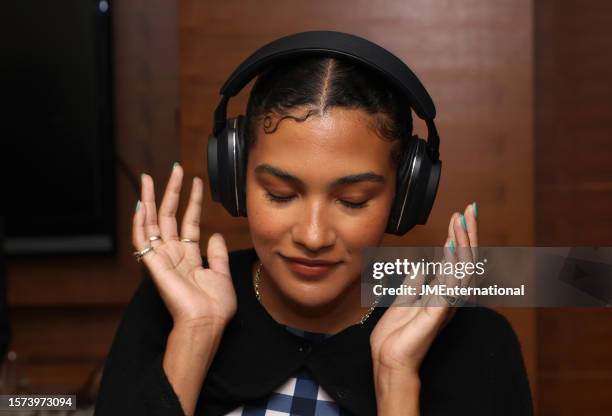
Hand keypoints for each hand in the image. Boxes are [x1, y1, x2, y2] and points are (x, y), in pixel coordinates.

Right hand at [132, 163, 236, 328]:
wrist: (206, 323)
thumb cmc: (214, 306)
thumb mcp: (221, 274)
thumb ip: (216, 253)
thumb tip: (215, 233)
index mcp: (189, 256)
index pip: (188, 221)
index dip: (192, 201)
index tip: (197, 182)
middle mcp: (173, 254)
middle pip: (168, 216)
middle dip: (171, 192)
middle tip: (174, 169)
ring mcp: (162, 258)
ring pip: (152, 223)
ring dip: (151, 199)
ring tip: (149, 178)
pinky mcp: (153, 264)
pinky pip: (142, 241)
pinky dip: (139, 223)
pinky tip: (141, 205)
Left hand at [370, 202, 478, 376]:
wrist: (389, 359)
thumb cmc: (396, 335)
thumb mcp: (404, 300)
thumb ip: (416, 282)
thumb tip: (423, 264)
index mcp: (442, 293)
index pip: (455, 260)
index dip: (458, 237)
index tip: (459, 215)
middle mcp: (449, 296)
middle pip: (466, 259)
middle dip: (468, 233)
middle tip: (469, 209)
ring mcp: (447, 303)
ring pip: (463, 267)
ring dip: (463, 241)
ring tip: (462, 220)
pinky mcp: (439, 311)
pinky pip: (452, 283)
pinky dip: (454, 264)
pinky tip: (453, 245)